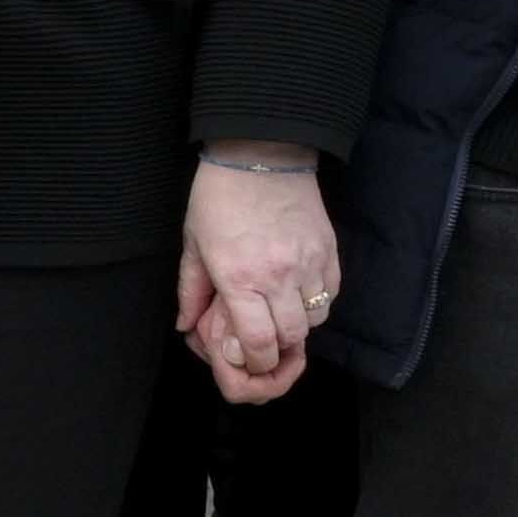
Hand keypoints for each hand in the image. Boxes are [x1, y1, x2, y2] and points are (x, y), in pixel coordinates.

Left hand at [178, 146, 337, 404]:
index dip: (257, 362)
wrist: (261, 154)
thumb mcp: (193, 244)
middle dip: (279, 348)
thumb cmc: (218, 199)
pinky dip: (318, 301)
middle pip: (293, 336)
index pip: (259, 342)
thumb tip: (185, 326)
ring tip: (281, 312)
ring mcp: (309, 263)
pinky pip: (332, 292)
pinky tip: (299, 292)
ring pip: (317, 317)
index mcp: (239, 278)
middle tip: (267, 341)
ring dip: (299, 324)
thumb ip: (191, 291)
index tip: (251, 360)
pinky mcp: (329, 250)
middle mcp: (279, 276)